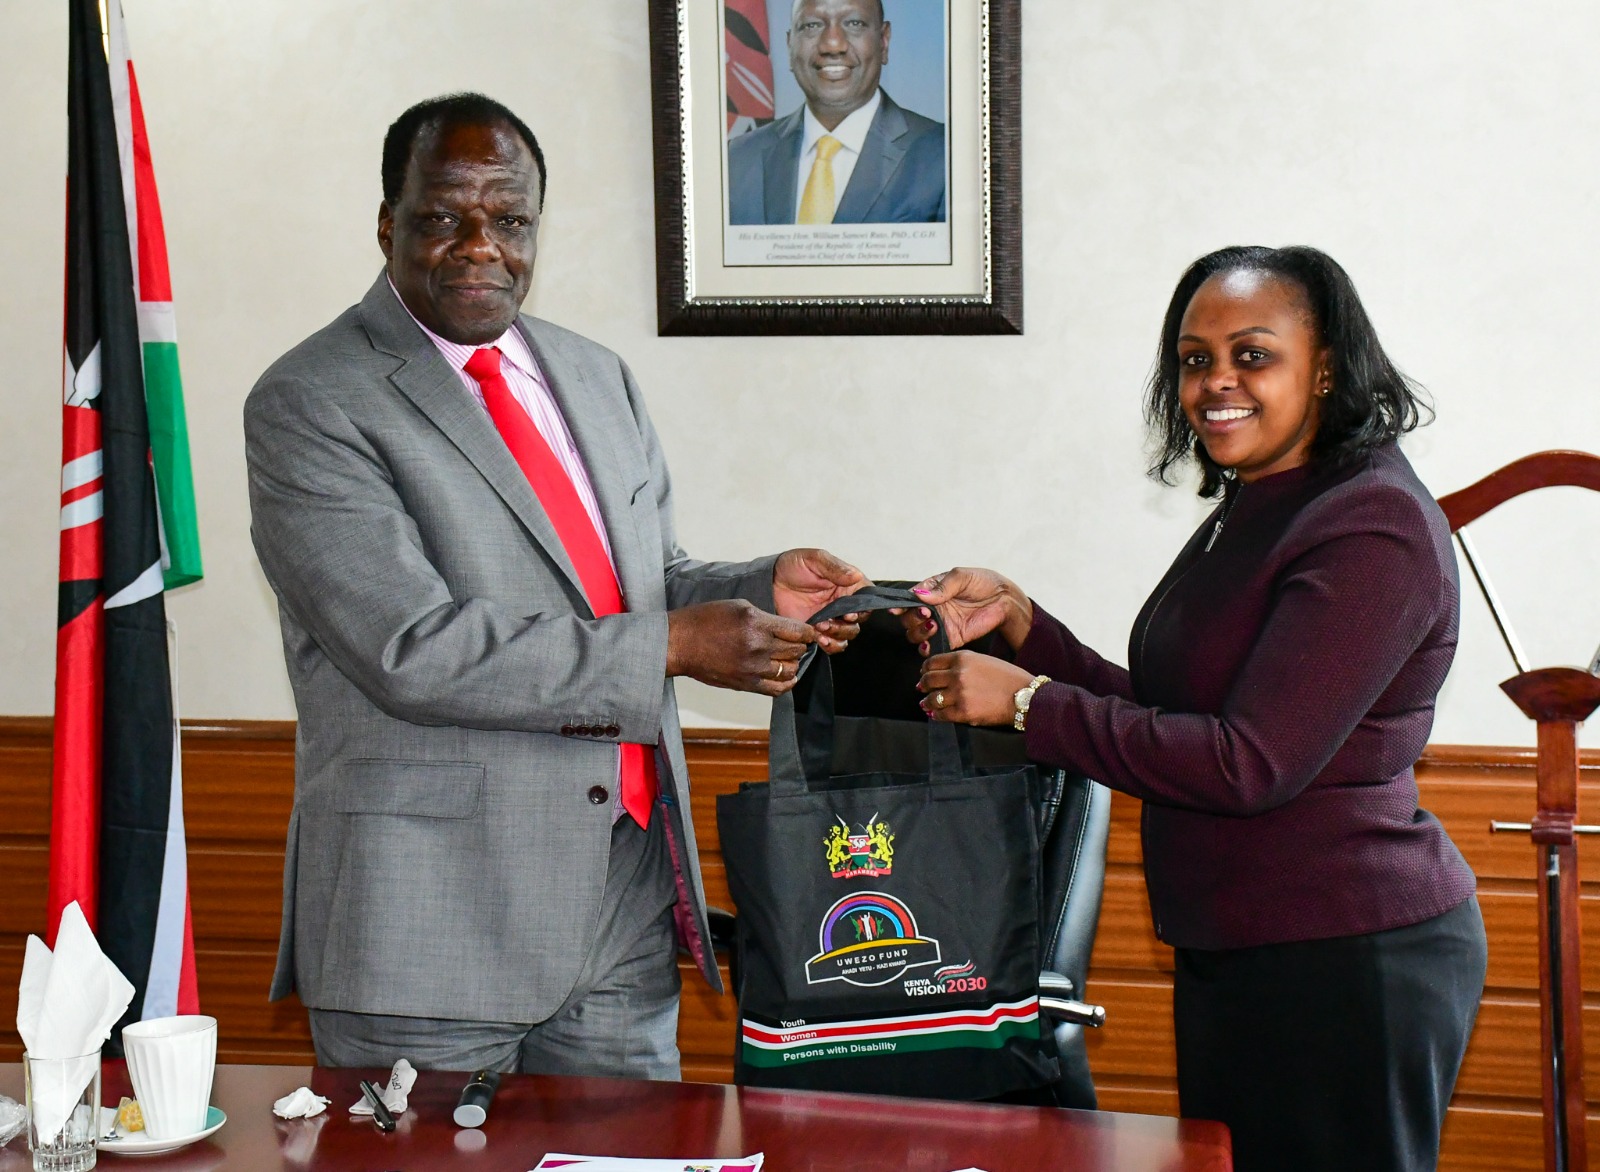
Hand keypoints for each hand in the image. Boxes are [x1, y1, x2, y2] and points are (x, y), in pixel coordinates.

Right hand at [666, 600, 814, 695]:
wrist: (679, 643)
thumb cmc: (704, 621)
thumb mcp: (738, 606)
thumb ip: (766, 618)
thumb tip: (787, 628)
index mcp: (756, 622)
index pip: (797, 630)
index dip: (808, 632)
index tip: (809, 632)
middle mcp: (757, 646)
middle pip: (796, 650)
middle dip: (800, 645)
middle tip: (796, 642)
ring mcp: (752, 668)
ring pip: (790, 669)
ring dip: (792, 663)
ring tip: (787, 657)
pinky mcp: (746, 685)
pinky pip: (777, 689)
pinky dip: (786, 682)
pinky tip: (786, 675)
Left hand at [773, 548, 870, 652]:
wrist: (768, 582)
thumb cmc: (792, 566)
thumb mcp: (813, 559)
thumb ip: (835, 568)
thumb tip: (856, 576)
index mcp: (847, 584)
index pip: (868, 598)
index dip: (868, 608)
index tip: (862, 613)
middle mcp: (843, 603)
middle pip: (859, 621)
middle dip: (846, 625)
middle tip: (828, 621)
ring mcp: (831, 618)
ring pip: (847, 634)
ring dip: (838, 635)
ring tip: (820, 629)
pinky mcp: (818, 630)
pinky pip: (832, 644)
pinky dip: (830, 645)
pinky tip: (818, 638)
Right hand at [895, 567, 1032, 655]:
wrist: (1004, 599)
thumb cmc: (983, 583)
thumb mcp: (961, 577)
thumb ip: (941, 587)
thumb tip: (920, 596)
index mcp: (931, 592)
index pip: (908, 599)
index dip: (900, 605)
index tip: (898, 609)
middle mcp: (932, 609)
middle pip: (908, 619)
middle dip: (911, 619)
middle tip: (926, 613)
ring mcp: (940, 625)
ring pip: (916, 635)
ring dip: (918, 633)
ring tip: (933, 626)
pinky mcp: (950, 638)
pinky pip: (932, 647)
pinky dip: (926, 649)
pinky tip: (929, 645)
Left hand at [917, 651, 1035, 725]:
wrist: (1024, 696)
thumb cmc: (1008, 679)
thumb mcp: (984, 661)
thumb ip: (963, 664)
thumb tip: (942, 674)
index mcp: (963, 658)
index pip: (932, 662)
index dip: (926, 669)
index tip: (925, 674)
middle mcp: (958, 674)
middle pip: (928, 680)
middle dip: (924, 685)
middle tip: (923, 689)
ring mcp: (959, 694)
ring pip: (931, 698)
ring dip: (927, 702)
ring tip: (927, 703)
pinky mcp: (963, 712)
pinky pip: (940, 714)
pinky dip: (936, 715)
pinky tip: (936, 714)